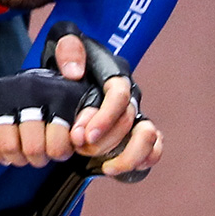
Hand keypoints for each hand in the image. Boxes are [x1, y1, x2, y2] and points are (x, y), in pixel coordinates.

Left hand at [48, 31, 162, 179]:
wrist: (66, 80)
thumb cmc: (66, 62)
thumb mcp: (61, 45)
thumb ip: (68, 49)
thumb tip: (75, 72)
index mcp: (115, 75)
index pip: (119, 95)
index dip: (105, 117)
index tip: (84, 135)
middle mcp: (129, 96)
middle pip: (128, 121)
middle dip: (106, 141)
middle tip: (80, 149)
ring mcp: (135, 115)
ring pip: (148, 136)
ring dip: (128, 155)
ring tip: (104, 168)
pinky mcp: (135, 133)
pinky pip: (154, 148)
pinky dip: (142, 161)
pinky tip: (117, 169)